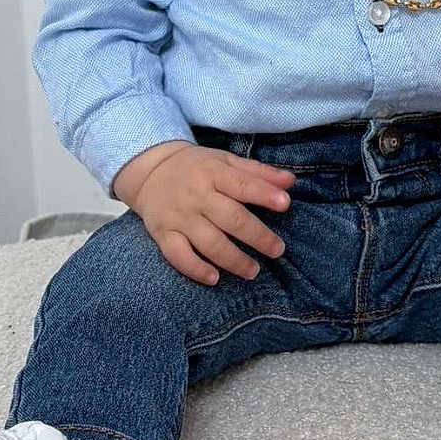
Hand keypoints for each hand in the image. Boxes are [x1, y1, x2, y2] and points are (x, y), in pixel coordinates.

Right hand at [132, 144, 293, 286]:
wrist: (150, 171)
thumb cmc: (197, 167)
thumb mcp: (226, 161)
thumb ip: (258, 172)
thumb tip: (290, 181)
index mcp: (213, 173)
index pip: (242, 184)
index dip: (264, 194)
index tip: (285, 204)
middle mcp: (197, 195)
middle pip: (231, 218)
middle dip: (257, 236)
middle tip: (277, 250)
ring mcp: (179, 216)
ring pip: (209, 242)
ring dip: (233, 259)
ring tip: (253, 271)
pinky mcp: (163, 234)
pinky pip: (177, 255)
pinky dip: (195, 269)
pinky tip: (214, 278)